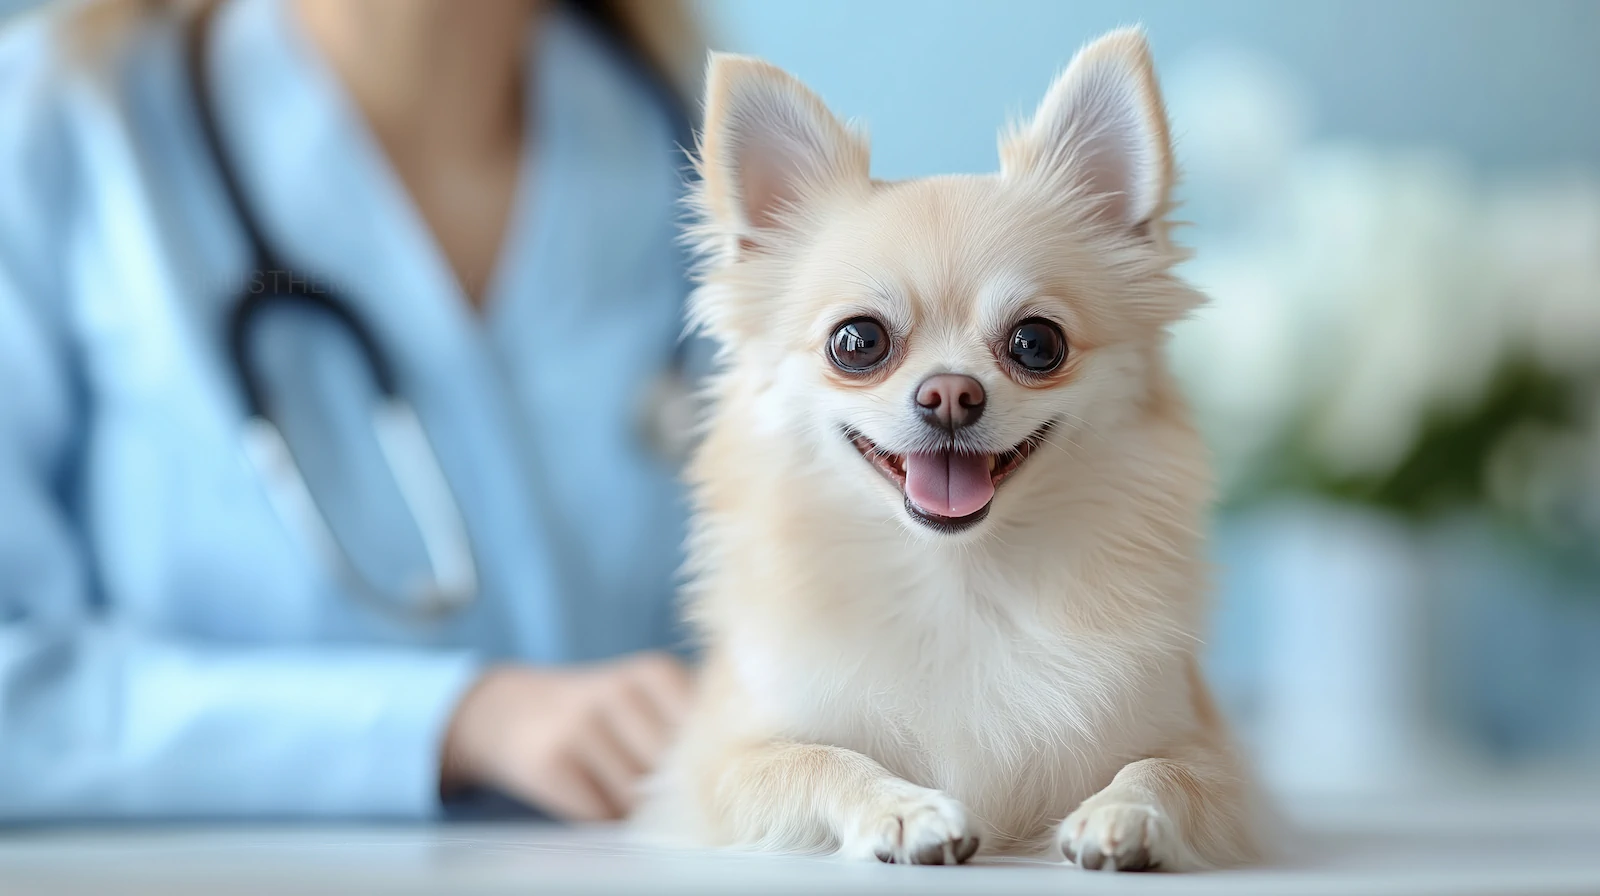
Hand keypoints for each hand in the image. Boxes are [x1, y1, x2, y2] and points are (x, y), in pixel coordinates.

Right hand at [440, 651, 692, 820]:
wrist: (508, 709)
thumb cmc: (596, 713)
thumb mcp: (643, 696)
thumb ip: (685, 726)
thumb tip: (717, 781)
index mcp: (655, 671)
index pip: (705, 737)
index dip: (705, 765)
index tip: (697, 773)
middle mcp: (619, 691)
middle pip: (671, 771)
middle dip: (668, 792)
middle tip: (653, 789)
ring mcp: (579, 725)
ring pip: (635, 797)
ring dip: (633, 809)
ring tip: (617, 788)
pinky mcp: (547, 762)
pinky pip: (597, 813)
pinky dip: (601, 817)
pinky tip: (590, 795)